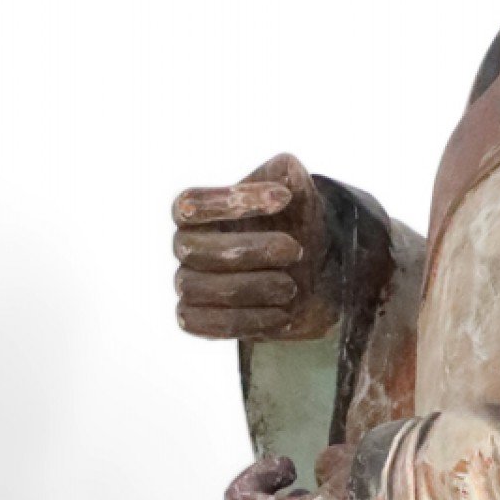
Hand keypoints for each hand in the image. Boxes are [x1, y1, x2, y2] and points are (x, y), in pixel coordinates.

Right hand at [172, 153, 336, 341]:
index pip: (189, 204)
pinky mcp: (197, 319)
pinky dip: (246, 321)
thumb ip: (287, 174)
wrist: (312, 272)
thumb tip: (281, 180)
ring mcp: (188, 284)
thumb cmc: (295, 224)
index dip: (230, 201)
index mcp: (198, 210)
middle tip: (295, 249)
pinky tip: (283, 315)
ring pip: (197, 288)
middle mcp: (186, 246)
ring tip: (292, 287)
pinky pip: (204, 324)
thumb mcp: (299, 190)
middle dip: (248, 250)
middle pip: (192, 250)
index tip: (282, 198)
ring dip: (251, 288)